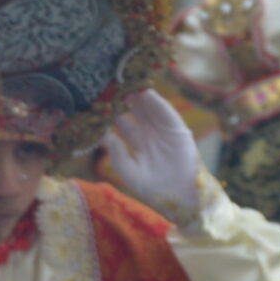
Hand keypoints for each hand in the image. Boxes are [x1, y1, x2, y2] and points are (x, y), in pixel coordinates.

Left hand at [104, 90, 203, 221]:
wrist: (182, 200)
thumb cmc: (156, 191)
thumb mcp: (131, 173)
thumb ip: (118, 155)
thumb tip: (104, 136)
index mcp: (138, 142)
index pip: (122, 121)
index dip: (111, 110)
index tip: (97, 97)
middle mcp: (150, 132)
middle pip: (135, 109)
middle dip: (124, 96)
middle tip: (109, 82)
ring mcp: (164, 130)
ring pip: (149, 108)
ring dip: (138, 94)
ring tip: (125, 80)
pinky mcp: (178, 130)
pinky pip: (166, 112)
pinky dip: (156, 101)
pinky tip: (145, 91)